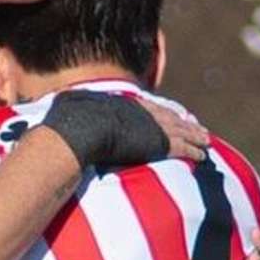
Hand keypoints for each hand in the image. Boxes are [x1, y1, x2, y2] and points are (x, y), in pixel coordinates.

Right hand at [39, 91, 209, 166]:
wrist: (80, 132)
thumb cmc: (68, 125)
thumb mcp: (67, 110)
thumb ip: (68, 111)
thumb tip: (53, 113)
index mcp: (120, 104)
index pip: (145, 108)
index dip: (159, 113)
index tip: (168, 116)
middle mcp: (139, 111)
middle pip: (167, 116)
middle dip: (183, 122)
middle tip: (196, 127)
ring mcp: (150, 125)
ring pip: (180, 130)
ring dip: (194, 135)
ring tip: (206, 140)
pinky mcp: (157, 142)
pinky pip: (182, 147)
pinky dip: (194, 150)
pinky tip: (203, 155)